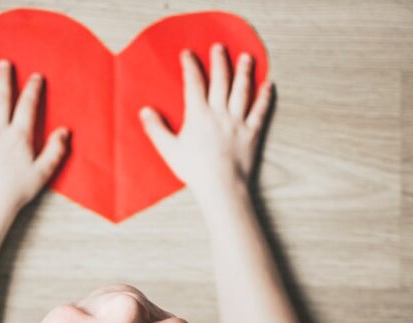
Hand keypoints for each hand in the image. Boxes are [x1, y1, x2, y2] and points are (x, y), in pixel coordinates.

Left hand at [0, 59, 69, 229]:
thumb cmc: (19, 190)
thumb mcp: (44, 172)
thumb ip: (55, 150)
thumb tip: (64, 131)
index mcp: (19, 136)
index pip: (27, 106)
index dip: (33, 89)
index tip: (35, 77)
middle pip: (1, 99)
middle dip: (4, 79)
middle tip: (3, 63)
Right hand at [138, 44, 273, 196]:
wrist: (220, 185)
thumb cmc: (194, 170)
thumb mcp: (169, 150)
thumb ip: (156, 129)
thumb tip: (145, 111)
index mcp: (198, 115)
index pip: (194, 83)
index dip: (191, 66)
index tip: (188, 54)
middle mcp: (219, 113)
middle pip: (221, 80)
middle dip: (220, 61)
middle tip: (219, 47)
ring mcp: (237, 121)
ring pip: (242, 90)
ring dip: (244, 72)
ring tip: (246, 58)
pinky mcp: (251, 132)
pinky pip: (260, 111)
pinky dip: (265, 97)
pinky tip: (268, 85)